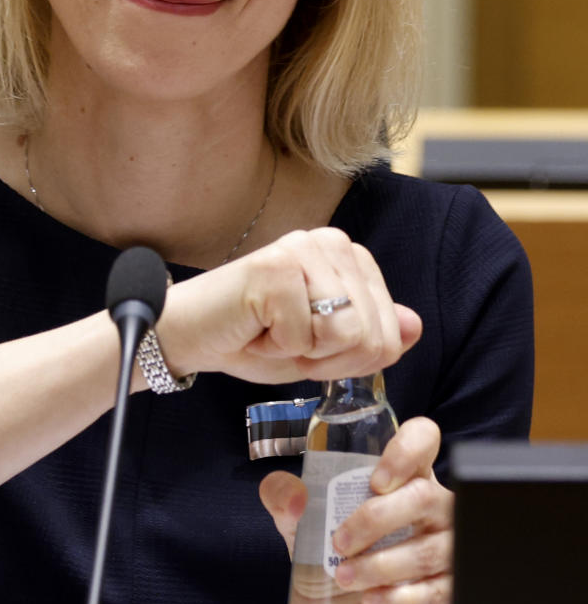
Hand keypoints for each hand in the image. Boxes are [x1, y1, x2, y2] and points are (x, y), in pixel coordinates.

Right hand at [158, 227, 421, 385]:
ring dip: (303, 353)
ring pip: (346, 334)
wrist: (188, 337)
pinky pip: (304, 336)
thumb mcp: (323, 349)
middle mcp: (331, 242)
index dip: (347, 361)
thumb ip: (369, 336)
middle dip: (327, 360)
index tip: (307, 345)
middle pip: (373, 336)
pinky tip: (253, 328)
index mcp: (349, 257)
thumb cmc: (251, 340)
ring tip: (271, 332)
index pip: (389, 333)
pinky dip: (276, 349)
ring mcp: (303, 250)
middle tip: (285, 341)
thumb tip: (414, 325)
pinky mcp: (276, 267)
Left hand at [259, 416, 452, 603]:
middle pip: (424, 496)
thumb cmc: (326, 552)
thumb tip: (296, 499)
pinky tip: (371, 600)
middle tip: (339, 543)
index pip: (422, 440)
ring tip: (344, 577)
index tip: (376, 481)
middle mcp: (432, 506)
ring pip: (429, 549)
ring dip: (380, 565)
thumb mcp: (297, 520)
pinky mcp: (446, 590)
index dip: (407, 450)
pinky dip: (399, 599)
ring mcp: (445, 548)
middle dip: (376, 520)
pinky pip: (437, 593)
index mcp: (401, 476)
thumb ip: (282, 495)